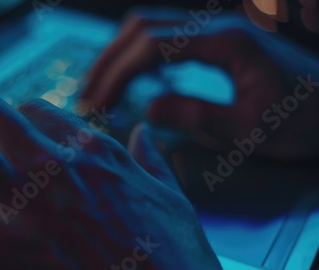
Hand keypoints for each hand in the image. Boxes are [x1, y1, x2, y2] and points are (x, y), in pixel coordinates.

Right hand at [81, 10, 318, 159]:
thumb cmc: (302, 122)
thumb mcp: (251, 129)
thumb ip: (198, 116)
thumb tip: (147, 110)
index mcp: (226, 42)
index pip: (152, 45)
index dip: (117, 72)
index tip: (96, 103)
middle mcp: (216, 26)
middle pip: (143, 27)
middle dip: (107, 61)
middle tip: (86, 98)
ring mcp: (215, 31)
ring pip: (150, 28)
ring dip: (118, 56)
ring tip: (99, 89)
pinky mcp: (216, 42)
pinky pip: (165, 40)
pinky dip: (138, 58)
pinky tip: (130, 80)